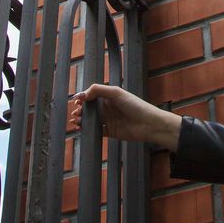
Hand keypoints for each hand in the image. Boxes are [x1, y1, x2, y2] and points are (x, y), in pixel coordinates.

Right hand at [68, 83, 182, 149]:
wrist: (148, 124)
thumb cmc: (136, 105)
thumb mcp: (116, 92)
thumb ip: (98, 90)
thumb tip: (82, 94)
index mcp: (110, 97)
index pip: (92, 96)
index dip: (83, 99)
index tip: (76, 101)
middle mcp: (109, 108)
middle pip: (90, 109)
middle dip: (80, 111)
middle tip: (75, 114)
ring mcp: (109, 120)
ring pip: (91, 120)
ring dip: (82, 121)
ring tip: (76, 122)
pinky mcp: (110, 132)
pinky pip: (96, 131)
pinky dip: (88, 131)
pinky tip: (82, 130)